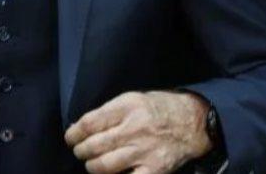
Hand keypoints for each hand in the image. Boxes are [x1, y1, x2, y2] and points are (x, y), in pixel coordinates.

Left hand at [65, 91, 210, 173]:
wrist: (195, 122)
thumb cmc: (161, 108)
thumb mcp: (134, 99)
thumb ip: (110, 113)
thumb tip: (82, 128)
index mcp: (127, 107)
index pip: (89, 123)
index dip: (74, 133)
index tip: (71, 137)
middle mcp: (134, 129)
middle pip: (94, 146)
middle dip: (81, 151)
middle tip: (80, 151)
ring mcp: (144, 151)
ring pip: (104, 165)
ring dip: (92, 166)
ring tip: (92, 164)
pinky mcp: (154, 169)